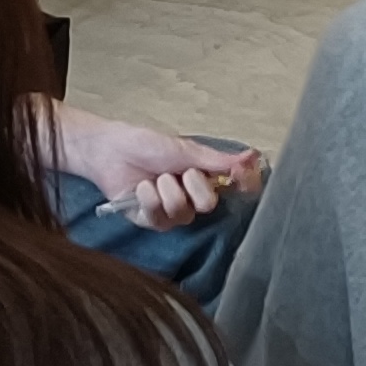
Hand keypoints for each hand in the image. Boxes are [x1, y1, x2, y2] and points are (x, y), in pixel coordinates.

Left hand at [47, 105, 263, 224]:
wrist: (111, 150)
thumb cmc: (147, 144)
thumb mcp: (186, 150)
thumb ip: (219, 160)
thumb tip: (253, 157)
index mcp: (205, 178)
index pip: (234, 188)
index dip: (242, 186)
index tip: (243, 177)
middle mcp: (192, 198)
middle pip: (209, 204)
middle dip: (193, 183)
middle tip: (178, 170)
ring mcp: (172, 212)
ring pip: (182, 211)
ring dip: (166, 188)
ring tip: (154, 177)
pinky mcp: (151, 222)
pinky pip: (159, 217)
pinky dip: (149, 198)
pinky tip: (141, 188)